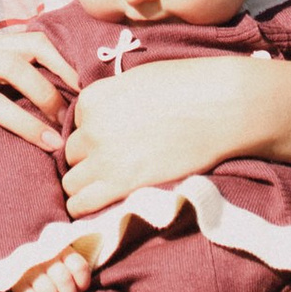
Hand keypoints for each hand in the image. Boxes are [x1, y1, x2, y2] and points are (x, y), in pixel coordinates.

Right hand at [16, 244, 97, 291]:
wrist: (19, 255)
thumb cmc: (52, 262)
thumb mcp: (64, 256)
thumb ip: (77, 266)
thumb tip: (99, 276)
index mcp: (61, 249)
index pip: (78, 266)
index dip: (83, 282)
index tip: (82, 289)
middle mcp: (45, 257)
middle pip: (64, 280)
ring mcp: (29, 269)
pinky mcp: (16, 282)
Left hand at [63, 57, 274, 217]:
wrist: (218, 106)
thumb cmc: (185, 87)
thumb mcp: (137, 82)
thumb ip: (113, 101)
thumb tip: (107, 118)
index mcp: (93, 98)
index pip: (77, 125)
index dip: (94, 134)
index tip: (113, 141)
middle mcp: (91, 127)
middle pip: (72, 154)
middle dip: (87, 161)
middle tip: (111, 167)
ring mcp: (104, 157)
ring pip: (72, 181)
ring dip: (84, 186)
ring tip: (104, 190)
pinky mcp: (121, 184)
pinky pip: (81, 203)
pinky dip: (84, 208)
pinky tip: (96, 209)